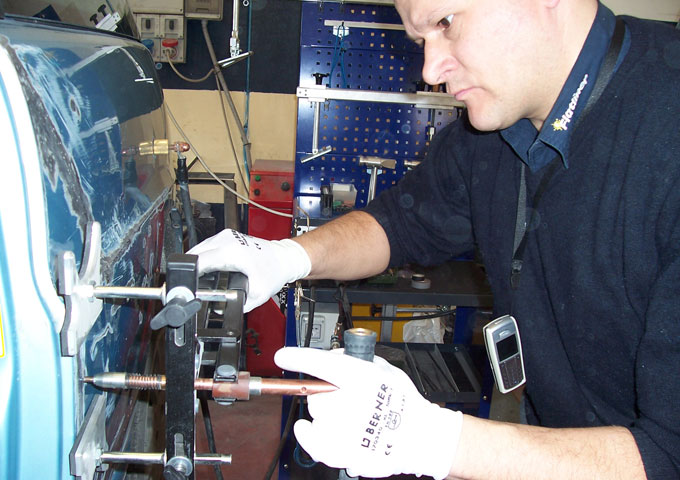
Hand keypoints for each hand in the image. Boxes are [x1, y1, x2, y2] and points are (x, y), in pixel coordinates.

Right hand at [187, 229, 310, 311]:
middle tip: (189, 286)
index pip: (198, 261)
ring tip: (197, 278)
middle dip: (189, 271)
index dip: (188, 275)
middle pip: (194, 254)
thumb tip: (223, 311)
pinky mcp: (226, 237)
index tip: (183, 287)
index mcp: (231, 252)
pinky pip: (206, 247)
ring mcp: (225, 236)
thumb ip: (239, 305)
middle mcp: (226, 240)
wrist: (284, 258)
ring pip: (198, 249)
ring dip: (195, 264)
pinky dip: (203, 258)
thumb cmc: (274, 270)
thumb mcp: (258, 294)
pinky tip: (206, 269)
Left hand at [274, 347, 462, 478]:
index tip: (283, 356)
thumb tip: (331, 358)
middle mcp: (351, 404)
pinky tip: (309, 429)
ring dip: (325, 415)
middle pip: (317, 394)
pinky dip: (309, 435)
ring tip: (349, 418)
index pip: (322, 364)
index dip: (299, 358)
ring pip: (316, 417)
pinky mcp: (342, 453)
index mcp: (362, 378)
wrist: (421, 439)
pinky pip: (312, 441)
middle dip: (325, 394)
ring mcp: (345, 431)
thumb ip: (356, 360)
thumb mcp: (384, 369)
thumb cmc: (404, 403)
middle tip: (345, 398)